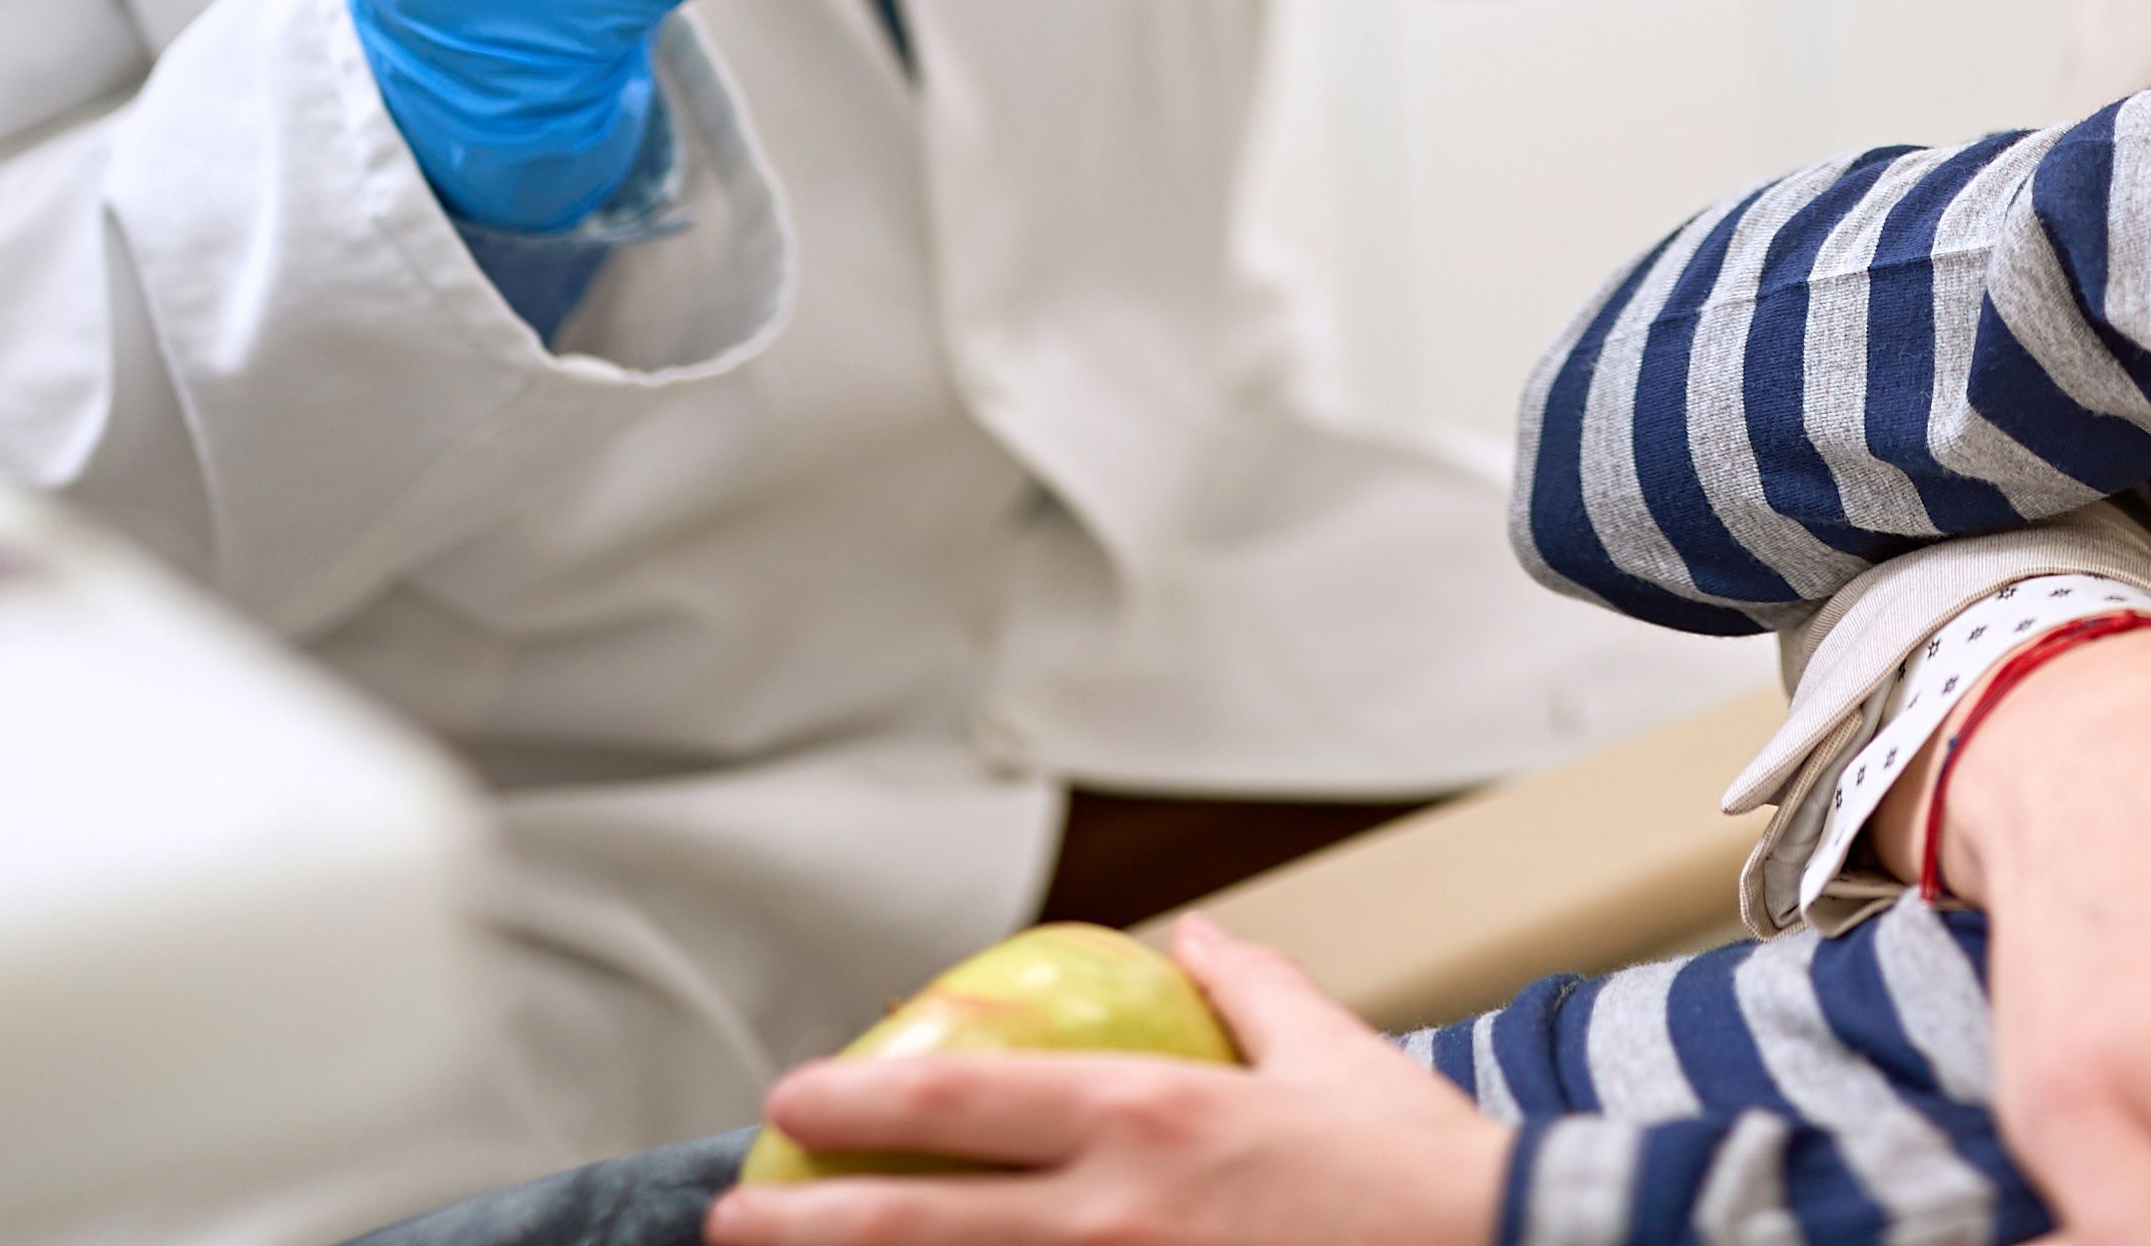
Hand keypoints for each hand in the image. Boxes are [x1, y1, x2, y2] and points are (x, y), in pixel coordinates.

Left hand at [708, 917, 1507, 1245]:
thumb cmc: (1421, 1175)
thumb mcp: (1336, 1057)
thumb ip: (1253, 989)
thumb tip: (1199, 934)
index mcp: (1149, 1123)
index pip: (964, 1101)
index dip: (858, 1099)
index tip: (790, 1100)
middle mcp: (1111, 1221)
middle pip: (913, 1226)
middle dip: (803, 1226)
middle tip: (730, 1224)